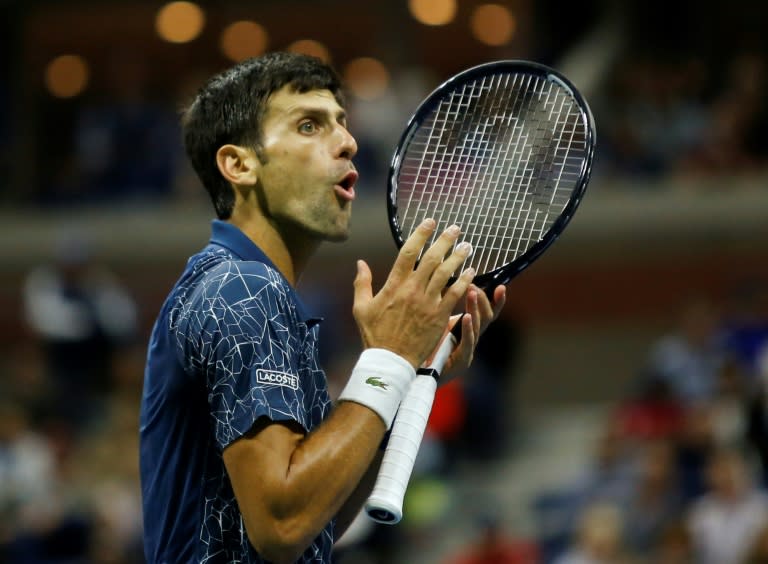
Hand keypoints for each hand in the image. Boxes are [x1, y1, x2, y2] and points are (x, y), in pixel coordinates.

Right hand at [352, 219, 475, 368]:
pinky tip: (472, 271)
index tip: (430, 222)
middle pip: (432, 258)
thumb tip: (360, 263)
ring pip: (446, 273)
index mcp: (393, 285)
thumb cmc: (374, 335)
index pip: (409, 252)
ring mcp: (427, 303)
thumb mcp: (361, 308)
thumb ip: (362, 283)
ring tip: (467, 246)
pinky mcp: (439, 316)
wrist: (390, 360)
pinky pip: (455, 294)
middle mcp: (412, 290)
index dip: (421, 234)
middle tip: (456, 228)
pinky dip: (464, 281)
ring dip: (458, 257)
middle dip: (445, 240)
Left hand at [437, 283, 505, 381]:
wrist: (420, 373)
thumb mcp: (439, 321)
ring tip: (472, 292)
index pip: (489, 312)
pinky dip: (468, 329)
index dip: (496, 301)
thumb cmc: (429, 345)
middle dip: (482, 300)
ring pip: (478, 327)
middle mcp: (473, 339)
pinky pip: (468, 343)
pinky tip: (467, 317)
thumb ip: (445, 304)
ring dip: (475, 308)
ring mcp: (469, 350)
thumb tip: (446, 281)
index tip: (500, 287)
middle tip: (473, 285)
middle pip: (486, 317)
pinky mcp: (461, 361)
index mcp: (470, 329)